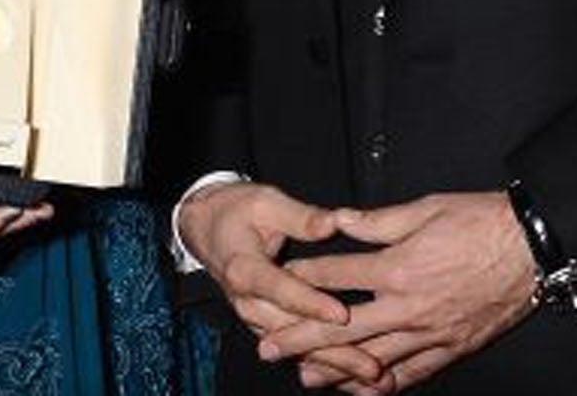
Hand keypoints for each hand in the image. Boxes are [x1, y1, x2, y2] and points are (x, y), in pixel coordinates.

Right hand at [179, 182, 390, 389]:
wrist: (204, 226)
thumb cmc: (236, 210)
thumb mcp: (266, 202)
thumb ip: (301, 217)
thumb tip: (334, 223)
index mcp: (244, 269)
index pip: (282, 291)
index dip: (312, 303)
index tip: (342, 314)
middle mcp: (246, 301)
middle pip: (292, 331)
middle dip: (333, 350)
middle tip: (371, 365)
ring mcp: (254, 316)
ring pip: (295, 347)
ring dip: (332, 362)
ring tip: (370, 374)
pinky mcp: (263, 323)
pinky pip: (292, 348)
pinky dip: (321, 361)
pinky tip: (351, 373)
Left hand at [265, 192, 533, 389]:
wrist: (531, 249)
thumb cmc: (480, 223)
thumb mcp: (425, 209)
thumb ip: (378, 221)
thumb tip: (339, 219)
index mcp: (399, 267)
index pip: (337, 275)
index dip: (303, 278)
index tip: (278, 282)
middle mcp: (409, 306)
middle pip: (343, 328)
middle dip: (302, 338)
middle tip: (269, 348)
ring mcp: (430, 332)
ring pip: (373, 358)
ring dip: (336, 369)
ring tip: (306, 377)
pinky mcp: (451, 348)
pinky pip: (412, 372)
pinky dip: (385, 383)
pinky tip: (365, 389)